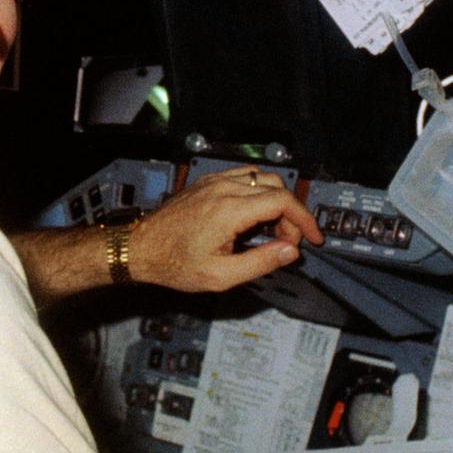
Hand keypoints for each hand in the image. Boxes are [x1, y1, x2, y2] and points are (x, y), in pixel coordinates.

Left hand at [127, 168, 323, 292]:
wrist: (140, 248)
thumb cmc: (172, 263)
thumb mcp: (220, 276)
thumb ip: (260, 262)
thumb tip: (290, 251)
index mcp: (229, 210)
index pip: (282, 201)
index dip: (304, 219)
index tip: (313, 237)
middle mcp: (223, 189)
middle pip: (276, 187)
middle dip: (290, 214)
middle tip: (285, 242)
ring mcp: (214, 182)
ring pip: (262, 178)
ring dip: (275, 202)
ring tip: (270, 232)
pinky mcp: (207, 182)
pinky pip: (243, 177)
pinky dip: (258, 192)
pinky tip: (253, 217)